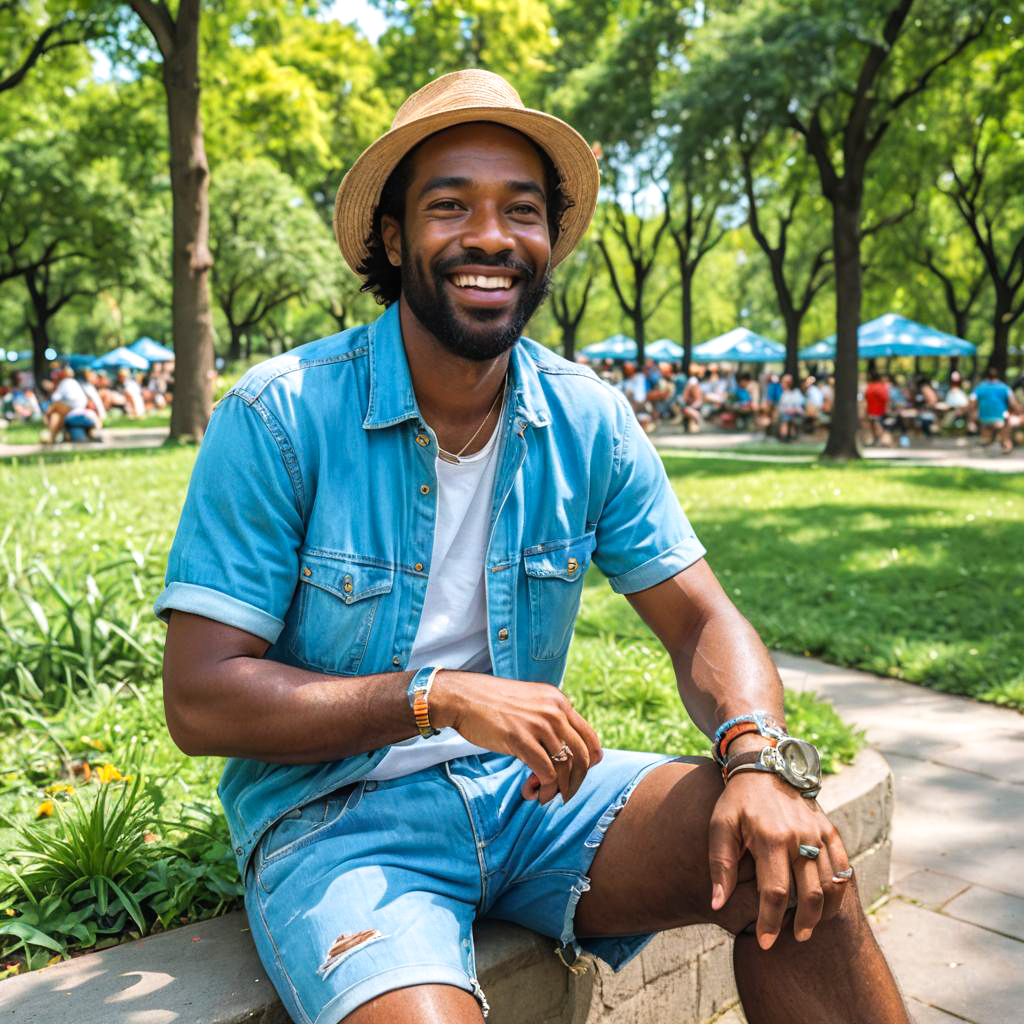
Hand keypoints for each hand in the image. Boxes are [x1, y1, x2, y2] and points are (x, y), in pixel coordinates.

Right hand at [430, 670, 601, 803]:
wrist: (462, 696)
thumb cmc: (492, 704)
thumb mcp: (530, 703)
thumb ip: (548, 721)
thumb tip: (561, 754)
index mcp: (559, 701)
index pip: (590, 739)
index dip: (588, 764)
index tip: (575, 777)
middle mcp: (554, 711)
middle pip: (582, 756)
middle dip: (575, 782)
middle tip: (562, 794)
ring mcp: (539, 724)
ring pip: (565, 767)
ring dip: (557, 789)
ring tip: (543, 795)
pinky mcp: (520, 738)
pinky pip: (546, 772)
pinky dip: (543, 788)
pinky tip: (532, 791)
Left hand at [708, 771, 850, 948]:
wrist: (763, 766)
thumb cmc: (737, 800)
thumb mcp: (720, 826)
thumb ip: (719, 865)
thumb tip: (717, 905)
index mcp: (770, 838)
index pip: (775, 893)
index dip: (770, 922)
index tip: (764, 942)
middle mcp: (799, 837)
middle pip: (809, 894)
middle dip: (802, 923)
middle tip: (793, 938)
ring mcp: (817, 833)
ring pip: (831, 884)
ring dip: (824, 911)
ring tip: (810, 925)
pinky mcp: (828, 829)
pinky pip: (841, 866)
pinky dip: (839, 888)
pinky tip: (828, 903)